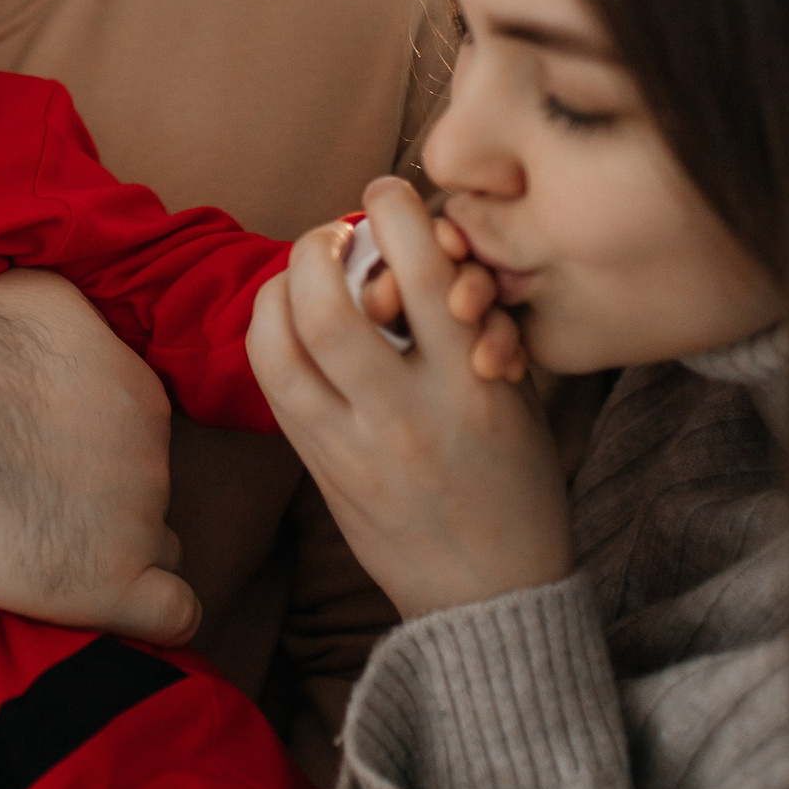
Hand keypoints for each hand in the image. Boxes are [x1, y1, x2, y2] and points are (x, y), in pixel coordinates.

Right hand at [0, 269, 199, 645]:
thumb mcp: (38, 296)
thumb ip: (78, 324)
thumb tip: (71, 327)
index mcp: (141, 396)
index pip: (145, 441)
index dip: (101, 457)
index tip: (52, 461)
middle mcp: (154, 459)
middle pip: (150, 495)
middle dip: (107, 502)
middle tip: (40, 502)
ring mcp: (138, 524)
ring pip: (156, 550)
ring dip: (115, 551)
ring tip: (50, 548)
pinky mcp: (110, 585)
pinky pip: (172, 615)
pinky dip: (152, 615)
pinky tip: (113, 604)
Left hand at [248, 178, 570, 622]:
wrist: (490, 598)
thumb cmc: (517, 485)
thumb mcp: (518, 399)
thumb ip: (470, 327)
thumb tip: (419, 246)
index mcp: (473, 386)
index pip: (423, 272)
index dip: (396, 210)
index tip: (387, 191)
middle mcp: (406, 414)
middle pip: (329, 306)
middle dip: (318, 245)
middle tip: (331, 233)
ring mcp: (353, 449)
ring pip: (280, 348)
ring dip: (279, 288)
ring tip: (301, 272)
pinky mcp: (319, 473)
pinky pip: (274, 388)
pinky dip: (270, 336)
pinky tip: (287, 319)